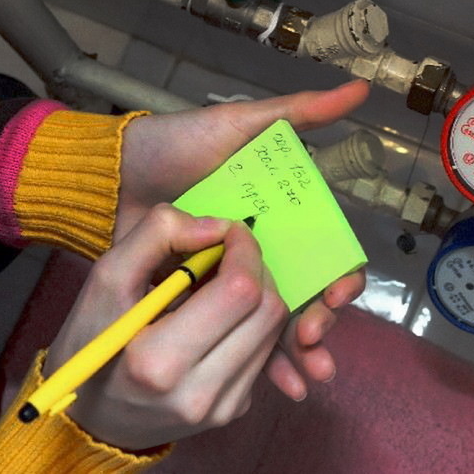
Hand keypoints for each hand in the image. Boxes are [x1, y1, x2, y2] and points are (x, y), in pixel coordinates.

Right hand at [45, 204, 288, 449]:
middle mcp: (199, 393)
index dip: (245, 250)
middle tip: (227, 254)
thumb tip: (217, 227)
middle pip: (269, 310)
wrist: (88, 419)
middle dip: (256, 268)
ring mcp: (221, 408)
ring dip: (257, 294)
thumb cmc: (90, 343)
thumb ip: (156, 236)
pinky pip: (265, 352)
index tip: (230, 231)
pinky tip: (220, 316)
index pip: (241, 291)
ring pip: (274, 330)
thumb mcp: (106, 279)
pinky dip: (252, 322)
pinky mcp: (234, 410)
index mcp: (159, 361)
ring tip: (220, 284)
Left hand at [114, 79, 369, 398]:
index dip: (339, 273)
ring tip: (309, 373)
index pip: (324, 250)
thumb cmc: (177, 146)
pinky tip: (284, 385)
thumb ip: (298, 113)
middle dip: (321, 319)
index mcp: (281, 213)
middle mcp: (267, 249)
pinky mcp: (203, 302)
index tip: (337, 291)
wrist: (112, 178)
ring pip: (279, 322)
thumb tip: (361, 89)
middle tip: (314, 338)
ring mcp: (234, 279)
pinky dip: (264, 363)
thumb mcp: (239, 125)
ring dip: (302, 351)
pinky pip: (239, 337)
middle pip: (308, 292)